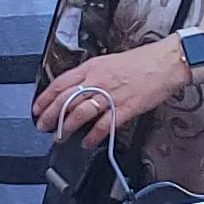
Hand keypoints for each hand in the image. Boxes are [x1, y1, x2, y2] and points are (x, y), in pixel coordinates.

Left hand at [34, 42, 189, 144]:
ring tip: (60, 137)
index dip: (45, 98)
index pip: (60, 83)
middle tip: (43, 126)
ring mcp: (111, 95)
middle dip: (50, 116)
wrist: (165, 62)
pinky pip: (104, 125)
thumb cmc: (141, 61)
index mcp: (92, 67)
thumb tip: (77, 87)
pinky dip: (93, 136)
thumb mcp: (109, 61)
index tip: (37, 108)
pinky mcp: (125, 108)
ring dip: (67, 127)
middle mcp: (98, 81)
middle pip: (65, 100)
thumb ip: (92, 74)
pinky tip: (87, 143)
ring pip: (80, 113)